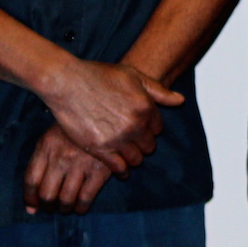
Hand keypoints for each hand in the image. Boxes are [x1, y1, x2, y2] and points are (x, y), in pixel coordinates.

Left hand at [23, 124, 112, 213]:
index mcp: (46, 146)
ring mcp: (80, 164)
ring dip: (65, 208)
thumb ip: (39, 164)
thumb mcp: (52, 136)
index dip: (30, 198)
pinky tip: (81, 207)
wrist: (106, 109)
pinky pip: (86, 197)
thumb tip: (31, 206)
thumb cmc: (76, 126)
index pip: (31, 181)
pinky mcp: (100, 169)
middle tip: (52, 208)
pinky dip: (82, 207)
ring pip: (66, 199)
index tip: (34, 207)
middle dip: (48, 206)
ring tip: (67, 208)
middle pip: (47, 194)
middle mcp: (60, 157)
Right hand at [34, 59, 178, 173]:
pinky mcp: (99, 148)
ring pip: (136, 159)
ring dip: (134, 157)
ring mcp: (117, 138)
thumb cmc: (98, 75)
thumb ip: (158, 91)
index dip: (150, 128)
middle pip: (148, 146)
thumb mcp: (133, 75)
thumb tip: (180, 100)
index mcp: (145, 107)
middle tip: (134, 142)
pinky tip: (122, 170)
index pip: (158, 128)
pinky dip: (122, 170)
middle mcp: (134, 125)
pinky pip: (118, 167)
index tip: (141, 128)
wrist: (67, 82)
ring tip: (127, 154)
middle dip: (143, 144)